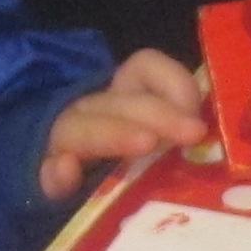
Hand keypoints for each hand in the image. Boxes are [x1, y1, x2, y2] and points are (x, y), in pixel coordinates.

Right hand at [38, 48, 209, 196]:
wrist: (62, 183)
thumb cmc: (130, 167)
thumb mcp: (162, 144)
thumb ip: (182, 135)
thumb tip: (205, 136)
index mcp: (123, 96)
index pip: (144, 68)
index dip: (174, 84)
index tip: (199, 120)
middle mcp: (93, 110)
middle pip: (120, 102)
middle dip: (159, 115)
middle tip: (192, 133)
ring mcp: (64, 142)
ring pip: (81, 129)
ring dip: (114, 134)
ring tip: (145, 143)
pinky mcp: (46, 178)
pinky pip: (45, 172)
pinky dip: (56, 172)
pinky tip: (67, 172)